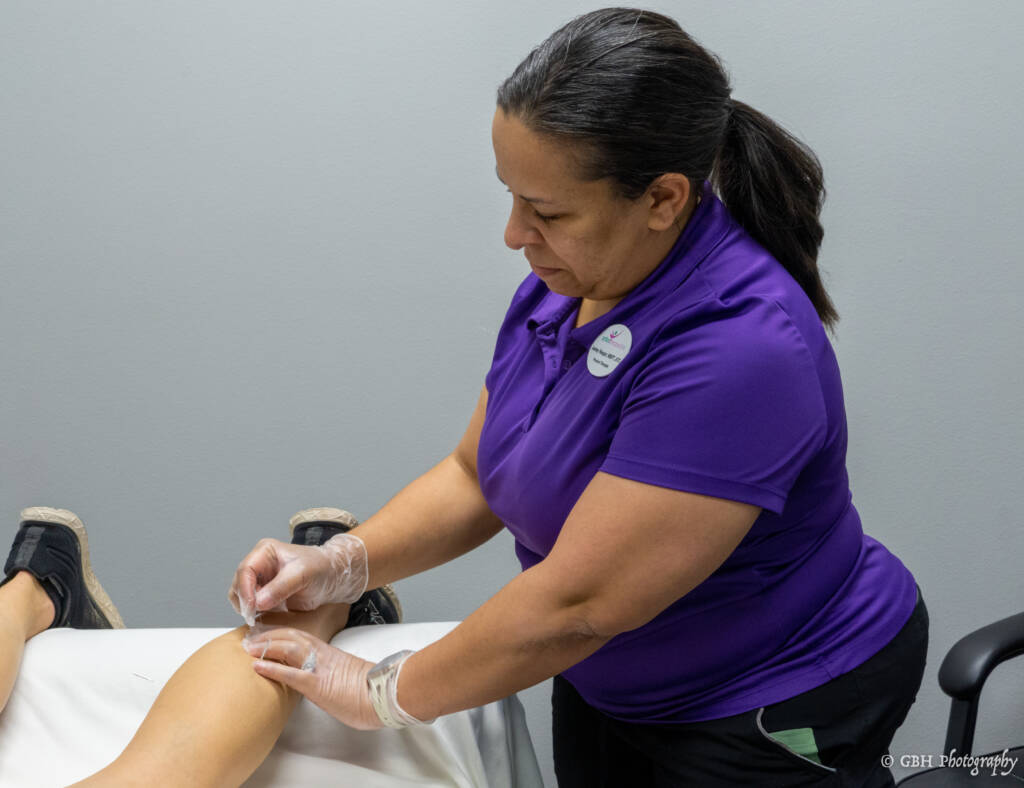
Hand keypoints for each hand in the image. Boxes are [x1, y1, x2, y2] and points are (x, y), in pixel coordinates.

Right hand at [227, 535, 368, 620]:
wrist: (333, 577)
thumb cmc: (320, 568)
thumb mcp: (302, 574)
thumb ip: (280, 587)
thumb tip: (258, 603)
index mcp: (265, 551)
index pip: (245, 570)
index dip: (244, 589)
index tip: (251, 607)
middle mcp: (259, 564)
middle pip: (238, 584)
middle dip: (244, 601)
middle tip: (254, 616)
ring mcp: (260, 580)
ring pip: (241, 597)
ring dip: (247, 609)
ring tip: (260, 617)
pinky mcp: (264, 595)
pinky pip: (251, 606)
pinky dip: (254, 614)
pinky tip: (264, 618)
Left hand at [242, 626, 382, 729]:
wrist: (385, 695)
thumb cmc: (371, 691)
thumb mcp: (348, 677)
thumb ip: (333, 675)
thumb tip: (325, 682)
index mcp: (329, 653)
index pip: (301, 636)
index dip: (281, 634)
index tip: (265, 635)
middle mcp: (322, 655)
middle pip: (292, 636)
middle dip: (269, 635)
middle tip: (249, 639)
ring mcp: (319, 668)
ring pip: (288, 648)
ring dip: (266, 647)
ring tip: (248, 649)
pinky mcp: (317, 684)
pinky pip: (290, 673)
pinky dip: (272, 668)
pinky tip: (257, 667)